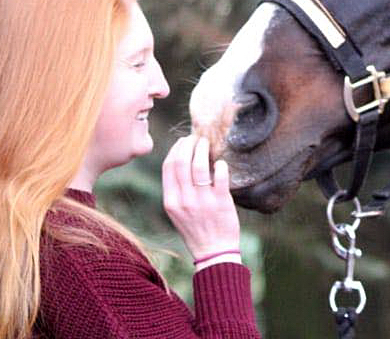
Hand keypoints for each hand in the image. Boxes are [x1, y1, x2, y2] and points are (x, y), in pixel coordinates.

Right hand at [161, 135, 240, 260]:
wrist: (213, 251)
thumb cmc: (196, 229)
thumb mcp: (177, 212)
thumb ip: (177, 190)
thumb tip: (182, 161)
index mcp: (171, 201)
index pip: (168, 167)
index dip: (175, 150)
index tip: (183, 141)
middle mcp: (184, 200)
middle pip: (181, 162)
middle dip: (188, 145)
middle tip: (196, 138)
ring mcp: (202, 202)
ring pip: (199, 166)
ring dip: (203, 150)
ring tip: (207, 144)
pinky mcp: (220, 203)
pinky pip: (220, 177)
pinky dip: (220, 166)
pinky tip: (221, 163)